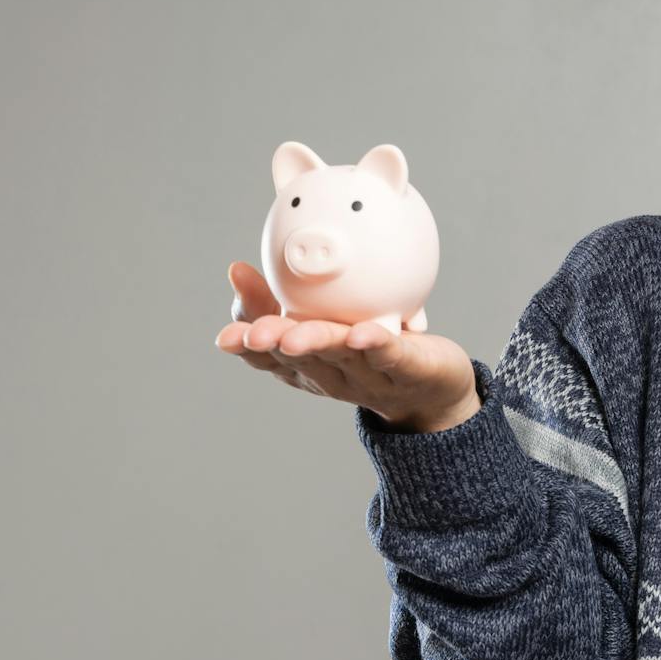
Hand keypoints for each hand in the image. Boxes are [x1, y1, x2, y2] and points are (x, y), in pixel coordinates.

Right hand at [213, 261, 479, 431]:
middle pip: (300, 359)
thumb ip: (277, 300)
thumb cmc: (369, 351)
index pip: (270, 359)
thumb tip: (235, 270)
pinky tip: (361, 334)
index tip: (225, 338)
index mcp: (308, 365)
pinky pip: (391, 355)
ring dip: (315, 344)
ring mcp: (371, 376)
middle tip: (254, 336)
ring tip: (293, 336)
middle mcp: (334, 374)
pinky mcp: (409, 370)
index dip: (245, 349)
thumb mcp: (321, 323)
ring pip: (340, 356)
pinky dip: (375, 344)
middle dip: (274, 346)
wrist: (434, 390)